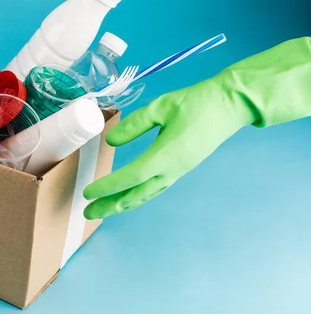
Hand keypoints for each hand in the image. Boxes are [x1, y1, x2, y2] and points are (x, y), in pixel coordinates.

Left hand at [83, 37, 310, 218]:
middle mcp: (172, 169)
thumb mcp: (161, 107)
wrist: (228, 106)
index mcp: (167, 154)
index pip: (131, 176)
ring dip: (122, 204)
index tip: (88, 192)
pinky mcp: (181, 168)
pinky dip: (137, 196)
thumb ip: (135, 124)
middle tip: (88, 213)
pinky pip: (155, 188)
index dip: (108, 186)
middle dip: (110, 205)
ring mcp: (178, 171)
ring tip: (102, 210)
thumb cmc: (196, 103)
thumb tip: (111, 141)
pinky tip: (127, 197)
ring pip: (146, 194)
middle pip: (136, 194)